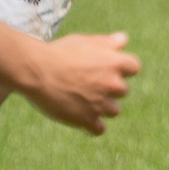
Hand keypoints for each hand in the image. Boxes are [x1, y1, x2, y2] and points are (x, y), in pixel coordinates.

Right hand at [20, 32, 140, 134]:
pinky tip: (80, 117)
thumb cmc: (59, 53)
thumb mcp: (84, 41)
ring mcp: (101, 104)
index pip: (134, 67)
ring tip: (80, 99)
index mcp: (116, 63)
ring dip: (102, 107)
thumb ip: (107, 43)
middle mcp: (113, 85)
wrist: (35, 71)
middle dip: (108, 88)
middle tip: (85, 83)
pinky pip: (99, 129)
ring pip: (113, 111)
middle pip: (123, 91)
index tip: (105, 68)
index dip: (121, 68)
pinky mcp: (87, 120)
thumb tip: (123, 40)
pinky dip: (91, 126)